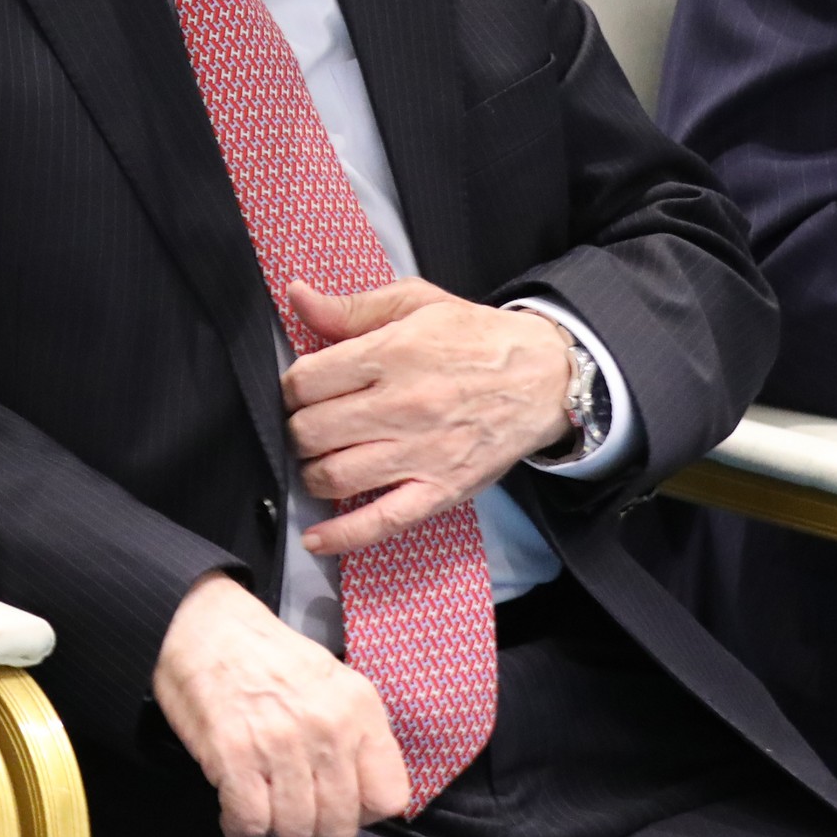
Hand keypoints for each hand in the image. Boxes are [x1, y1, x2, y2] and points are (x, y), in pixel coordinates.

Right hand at [151, 573, 408, 836]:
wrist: (205, 627)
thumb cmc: (269, 658)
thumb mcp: (333, 682)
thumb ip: (356, 735)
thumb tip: (364, 796)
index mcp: (359, 708)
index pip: (390, 796)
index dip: (364, 810)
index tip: (338, 799)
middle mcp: (328, 727)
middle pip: (339, 825)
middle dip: (315, 824)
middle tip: (293, 802)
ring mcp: (281, 743)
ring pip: (295, 830)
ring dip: (275, 825)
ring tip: (262, 801)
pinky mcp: (234, 756)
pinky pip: (250, 823)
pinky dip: (240, 828)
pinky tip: (235, 811)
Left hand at [280, 279, 572, 557]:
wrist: (546, 376)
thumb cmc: (474, 336)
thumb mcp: (415, 302)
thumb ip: (351, 307)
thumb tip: (295, 297)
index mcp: (391, 354)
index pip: (306, 381)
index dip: (291, 388)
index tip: (299, 391)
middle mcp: (402, 406)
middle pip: (311, 432)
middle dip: (297, 430)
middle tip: (308, 426)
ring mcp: (421, 454)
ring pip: (334, 477)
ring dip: (311, 473)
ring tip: (318, 461)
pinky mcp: (441, 490)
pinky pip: (381, 522)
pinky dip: (342, 536)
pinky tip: (316, 539)